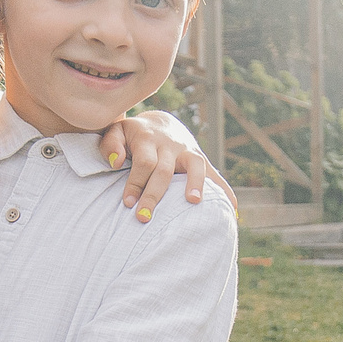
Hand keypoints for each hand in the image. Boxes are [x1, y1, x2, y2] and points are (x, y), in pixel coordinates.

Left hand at [102, 111, 234, 221]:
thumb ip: (110, 144)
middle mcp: (169, 145)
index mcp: (147, 139)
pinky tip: (232, 208)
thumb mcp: (116, 132)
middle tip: (144, 217)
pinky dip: (224, 190)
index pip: (143, 162)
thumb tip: (115, 161)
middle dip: (154, 194)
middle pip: (164, 170)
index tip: (127, 203)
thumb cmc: (132, 135)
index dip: (135, 182)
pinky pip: (214, 174)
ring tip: (193, 203)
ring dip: (195, 184)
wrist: (160, 124)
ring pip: (195, 165)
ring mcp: (187, 152)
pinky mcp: (200, 159)